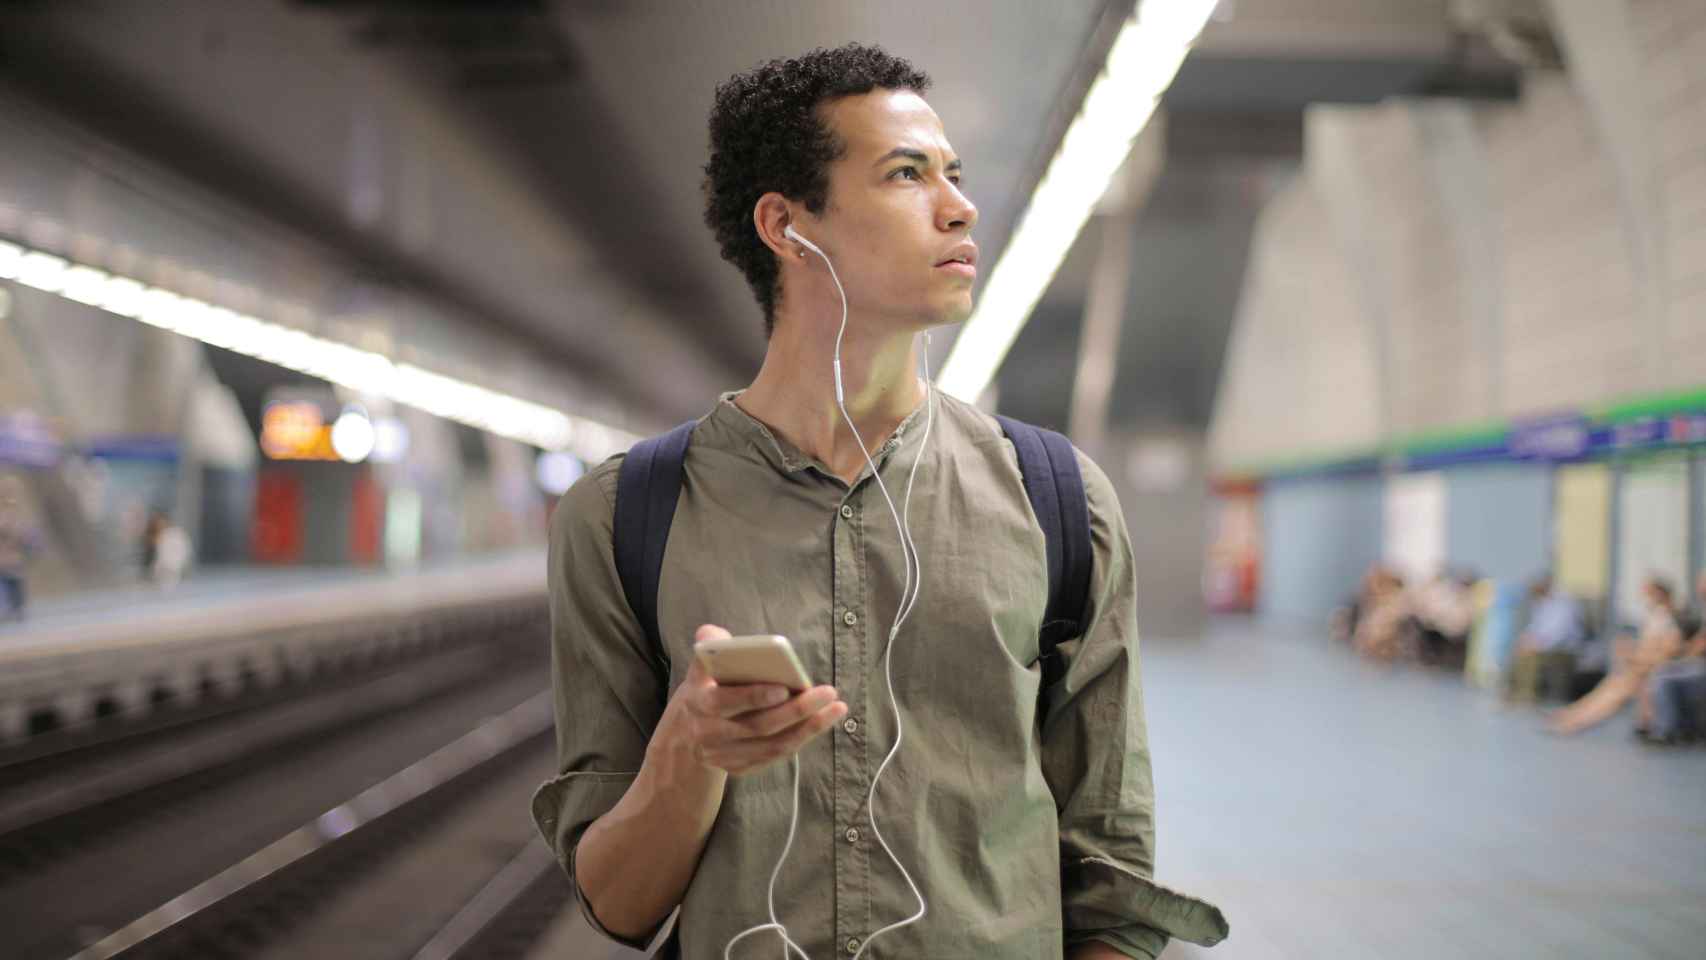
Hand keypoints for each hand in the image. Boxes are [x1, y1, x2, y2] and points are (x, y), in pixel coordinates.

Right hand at [657, 624, 846, 776]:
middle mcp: (711, 735)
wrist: (685, 736)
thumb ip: (708, 648)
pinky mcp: (741, 768)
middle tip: (827, 692)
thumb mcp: (699, 669)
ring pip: (772, 745)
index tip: (784, 687)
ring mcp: (726, 756)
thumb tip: (714, 635)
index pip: (725, 702)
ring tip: (836, 707)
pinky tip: (822, 721)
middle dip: (796, 710)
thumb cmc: (703, 691)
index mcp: (699, 705)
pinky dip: (801, 738)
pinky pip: (775, 755)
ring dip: (808, 728)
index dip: (754, 696)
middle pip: (758, 725)